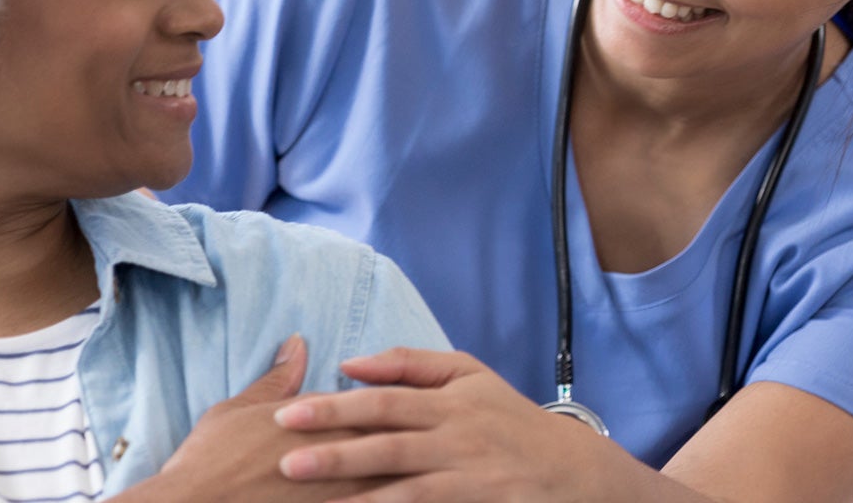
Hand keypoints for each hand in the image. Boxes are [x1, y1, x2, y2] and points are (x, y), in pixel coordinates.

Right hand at [116, 335, 387, 501]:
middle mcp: (338, 447)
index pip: (368, 401)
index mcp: (318, 415)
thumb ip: (277, 380)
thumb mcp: (237, 410)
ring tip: (409, 472)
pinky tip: (395, 498)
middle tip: (413, 438)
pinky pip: (381, 501)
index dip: (377, 404)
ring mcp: (344, 485)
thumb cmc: (209, 461)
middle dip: (402, 434)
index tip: (382, 408)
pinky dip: (388, 497)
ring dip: (404, 471)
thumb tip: (298, 344)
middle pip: (391, 433)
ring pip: (393, 474)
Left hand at [271, 348, 653, 502]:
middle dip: (333, 454)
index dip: (334, 409)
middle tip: (283, 462)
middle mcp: (456, 439)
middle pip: (385, 446)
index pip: (382, 401)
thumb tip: (351, 362)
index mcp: (449, 401)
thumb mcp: (469, 376)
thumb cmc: (508, 418)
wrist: (569, 470)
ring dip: (355, 499)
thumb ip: (410, 364)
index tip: (284, 415)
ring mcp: (466, 479)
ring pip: (403, 491)